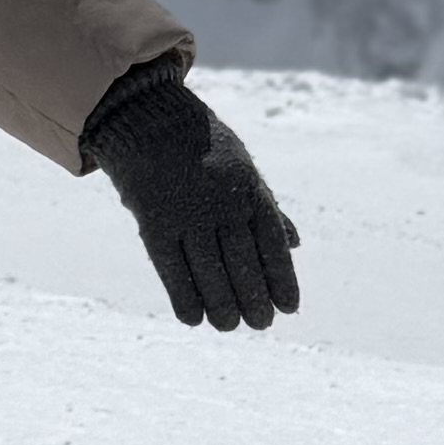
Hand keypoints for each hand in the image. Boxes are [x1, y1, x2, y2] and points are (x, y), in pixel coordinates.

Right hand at [82, 61, 298, 330]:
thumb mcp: (242, 167)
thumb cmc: (201, 146)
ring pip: (210, 271)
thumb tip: (295, 244)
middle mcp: (221, 203)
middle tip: (261, 323)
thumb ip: (266, 207)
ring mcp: (186, 213)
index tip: (289, 307)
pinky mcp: (154, 222)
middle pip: (243, 263)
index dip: (282, 278)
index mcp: (247, 188)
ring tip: (230, 325)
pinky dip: (184, 296)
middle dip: (254, 298)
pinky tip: (194, 318)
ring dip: (223, 305)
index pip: (271, 242)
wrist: (148, 119)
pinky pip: (171, 268)